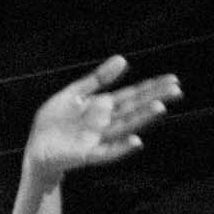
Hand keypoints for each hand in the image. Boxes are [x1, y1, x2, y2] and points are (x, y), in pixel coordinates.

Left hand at [23, 56, 179, 183]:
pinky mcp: (87, 154)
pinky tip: (136, 141)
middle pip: (134, 108)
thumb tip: (124, 59)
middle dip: (154, 99)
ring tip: (160, 108)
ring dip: (142, 118)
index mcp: (103, 107)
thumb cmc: (54, 122)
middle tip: (177, 90)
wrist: (36, 149)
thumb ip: (97, 79)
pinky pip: (107, 151)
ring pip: (125, 127)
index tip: (173, 80)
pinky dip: (121, 147)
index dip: (151, 87)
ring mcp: (98, 139)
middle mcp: (105, 123)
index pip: (132, 95)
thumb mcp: (74, 94)